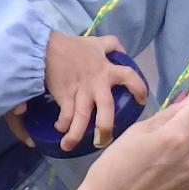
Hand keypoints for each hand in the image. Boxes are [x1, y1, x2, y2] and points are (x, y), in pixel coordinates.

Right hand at [44, 32, 147, 151]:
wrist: (46, 47)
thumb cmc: (73, 46)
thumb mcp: (96, 42)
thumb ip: (111, 45)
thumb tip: (123, 51)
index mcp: (107, 70)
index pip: (129, 77)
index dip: (138, 88)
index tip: (142, 100)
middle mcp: (96, 84)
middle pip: (106, 107)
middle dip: (106, 126)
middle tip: (105, 141)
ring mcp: (80, 92)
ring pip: (81, 116)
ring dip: (76, 133)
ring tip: (70, 146)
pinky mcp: (64, 95)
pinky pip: (65, 114)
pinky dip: (63, 123)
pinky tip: (60, 129)